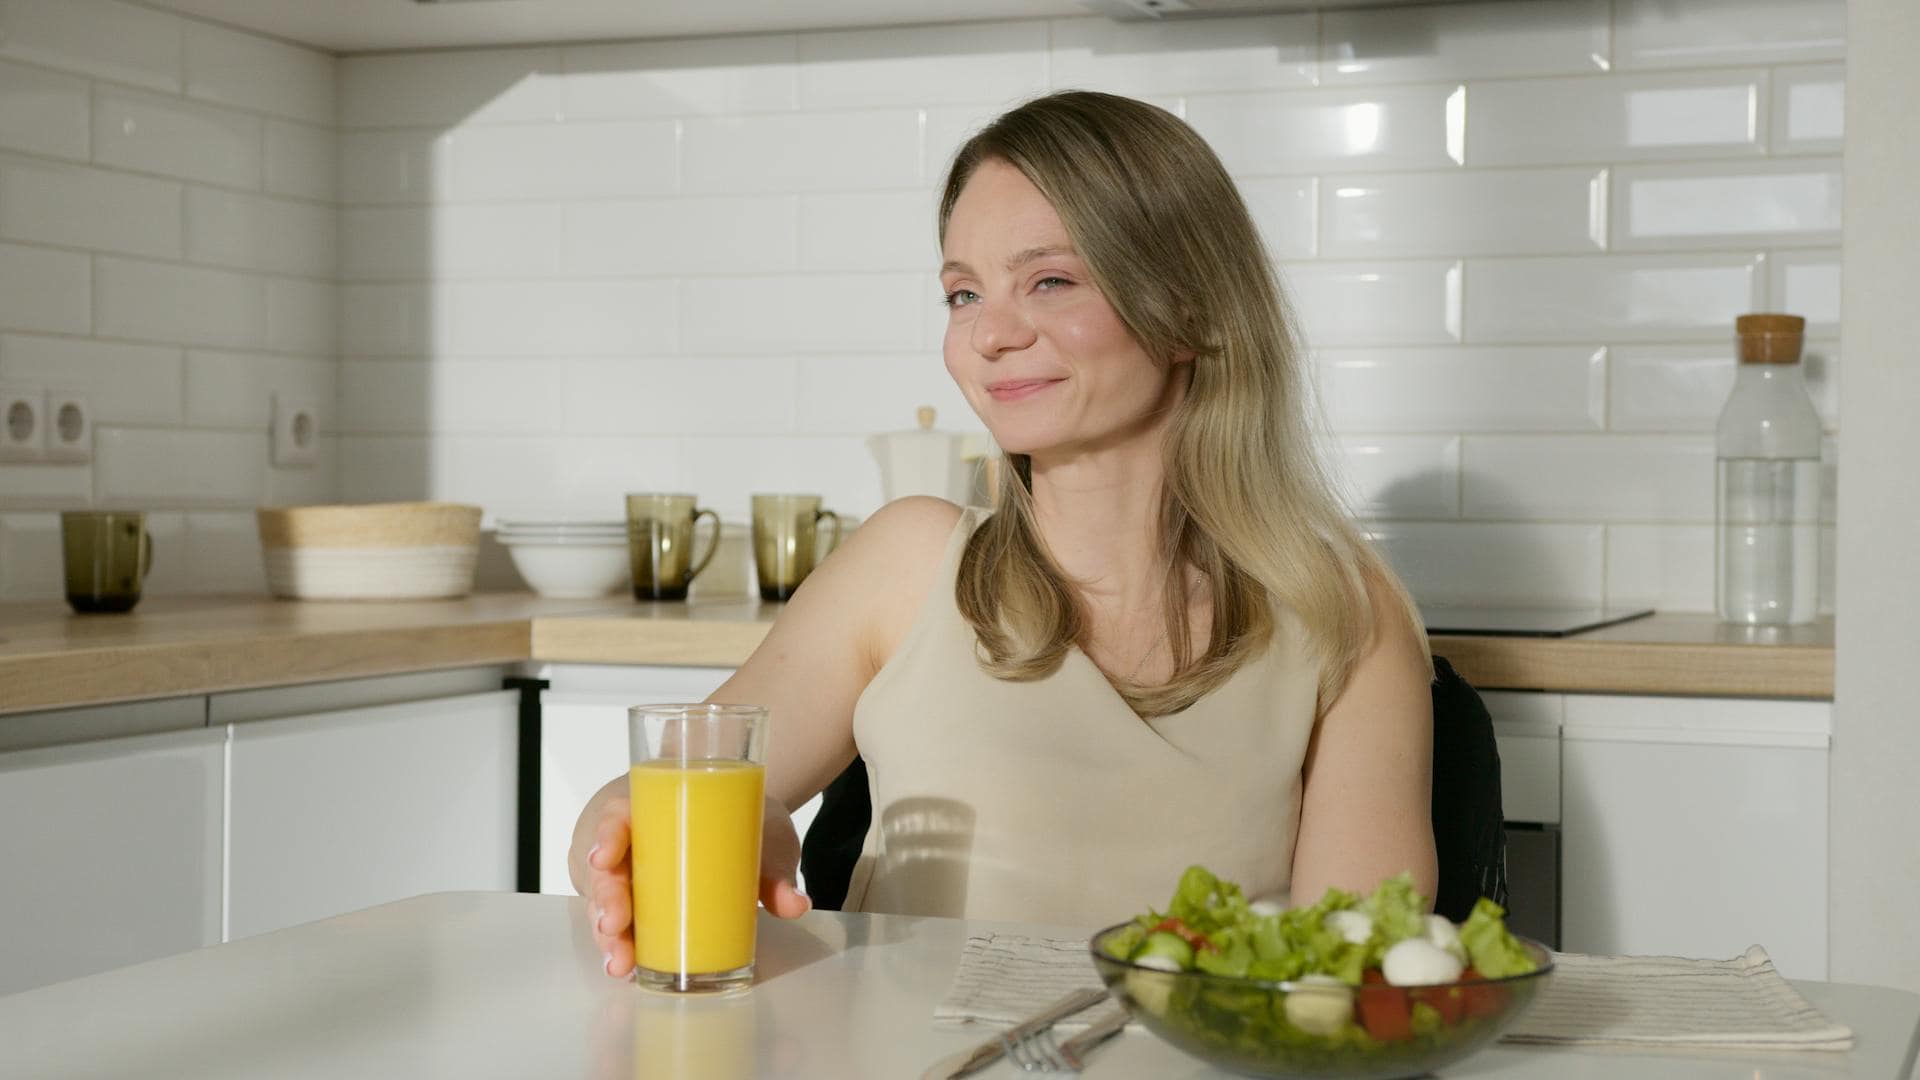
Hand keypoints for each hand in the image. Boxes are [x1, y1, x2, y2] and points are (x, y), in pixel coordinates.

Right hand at [581, 793, 813, 980]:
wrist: (742, 825)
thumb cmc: (741, 820)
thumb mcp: (762, 834)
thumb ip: (774, 870)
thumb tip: (795, 904)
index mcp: (652, 809)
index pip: (617, 816)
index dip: (605, 837)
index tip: (605, 859)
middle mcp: (633, 843)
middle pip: (606, 869)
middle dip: (606, 900)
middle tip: (615, 925)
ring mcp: (632, 877)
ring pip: (607, 903)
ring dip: (610, 935)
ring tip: (620, 963)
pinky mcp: (640, 907)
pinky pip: (623, 924)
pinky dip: (623, 946)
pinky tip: (626, 968)